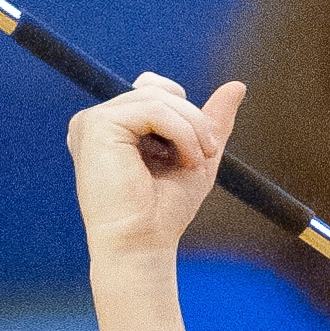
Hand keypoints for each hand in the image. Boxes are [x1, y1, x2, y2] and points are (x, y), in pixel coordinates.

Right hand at [67, 73, 243, 263]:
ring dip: (191, 128)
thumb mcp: (197, 157)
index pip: (152, 88)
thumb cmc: (163, 212)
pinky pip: (153, 109)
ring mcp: (92, 121)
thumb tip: (237, 85)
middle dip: (193, 120)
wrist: (142, 245)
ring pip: (158, 98)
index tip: (198, 147)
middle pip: (158, 90)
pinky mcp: (95, 125)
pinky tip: (185, 160)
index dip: (183, 109)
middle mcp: (97, 121)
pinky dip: (181, 132)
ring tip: (196, 161)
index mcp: (114, 128)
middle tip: (206, 155)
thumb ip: (211, 122)